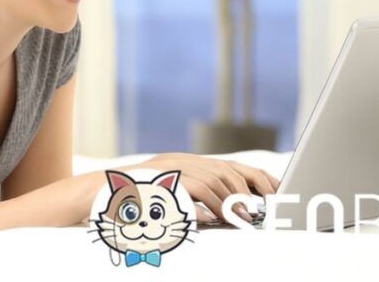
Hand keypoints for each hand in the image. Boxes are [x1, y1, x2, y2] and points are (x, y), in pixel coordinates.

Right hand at [118, 152, 279, 223]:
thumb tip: (227, 213)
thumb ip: (195, 199)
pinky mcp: (169, 177)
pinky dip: (214, 203)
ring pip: (218, 178)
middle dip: (252, 188)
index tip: (276, 192)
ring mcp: (176, 167)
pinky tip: (220, 216)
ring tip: (244, 217)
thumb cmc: (136, 203)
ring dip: (234, 200)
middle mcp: (185, 162)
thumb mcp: (170, 198)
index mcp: (189, 165)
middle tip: (264, 209)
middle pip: (230, 169)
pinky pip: (201, 187)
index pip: (231, 167)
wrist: (102, 194)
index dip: (256, 178)